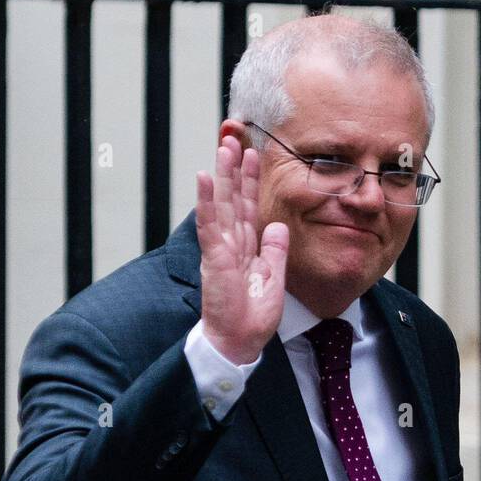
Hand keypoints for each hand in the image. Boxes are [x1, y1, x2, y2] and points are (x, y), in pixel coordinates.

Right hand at [195, 132, 288, 365]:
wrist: (239, 341)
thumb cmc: (252, 317)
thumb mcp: (273, 279)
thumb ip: (275, 251)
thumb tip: (277, 225)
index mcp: (246, 248)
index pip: (249, 208)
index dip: (251, 182)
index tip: (253, 156)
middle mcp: (231, 244)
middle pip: (234, 199)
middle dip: (234, 169)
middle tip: (234, 139)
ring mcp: (220, 249)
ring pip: (221, 204)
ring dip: (221, 175)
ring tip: (222, 147)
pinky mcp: (213, 258)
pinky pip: (209, 224)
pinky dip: (206, 201)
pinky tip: (203, 178)